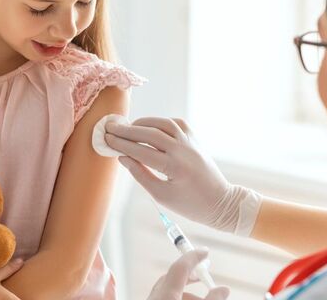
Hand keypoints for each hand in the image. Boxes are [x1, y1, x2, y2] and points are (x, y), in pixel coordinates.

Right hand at [105, 117, 259, 234]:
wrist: (220, 202)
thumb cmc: (190, 204)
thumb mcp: (161, 195)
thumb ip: (140, 175)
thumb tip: (123, 158)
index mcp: (174, 167)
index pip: (142, 151)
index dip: (122, 144)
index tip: (106, 139)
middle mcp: (183, 150)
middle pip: (150, 133)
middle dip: (127, 130)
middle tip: (110, 128)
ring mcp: (191, 142)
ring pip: (163, 123)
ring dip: (143, 123)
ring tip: (127, 127)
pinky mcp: (195, 139)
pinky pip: (175, 123)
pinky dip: (160, 122)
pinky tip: (149, 127)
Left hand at [148, 249, 229, 299]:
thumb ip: (211, 299)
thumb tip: (224, 289)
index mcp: (166, 294)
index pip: (180, 267)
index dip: (193, 257)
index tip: (205, 251)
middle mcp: (156, 296)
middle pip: (173, 278)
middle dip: (190, 275)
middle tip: (203, 275)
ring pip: (169, 290)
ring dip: (187, 291)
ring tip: (203, 298)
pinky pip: (165, 298)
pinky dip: (178, 297)